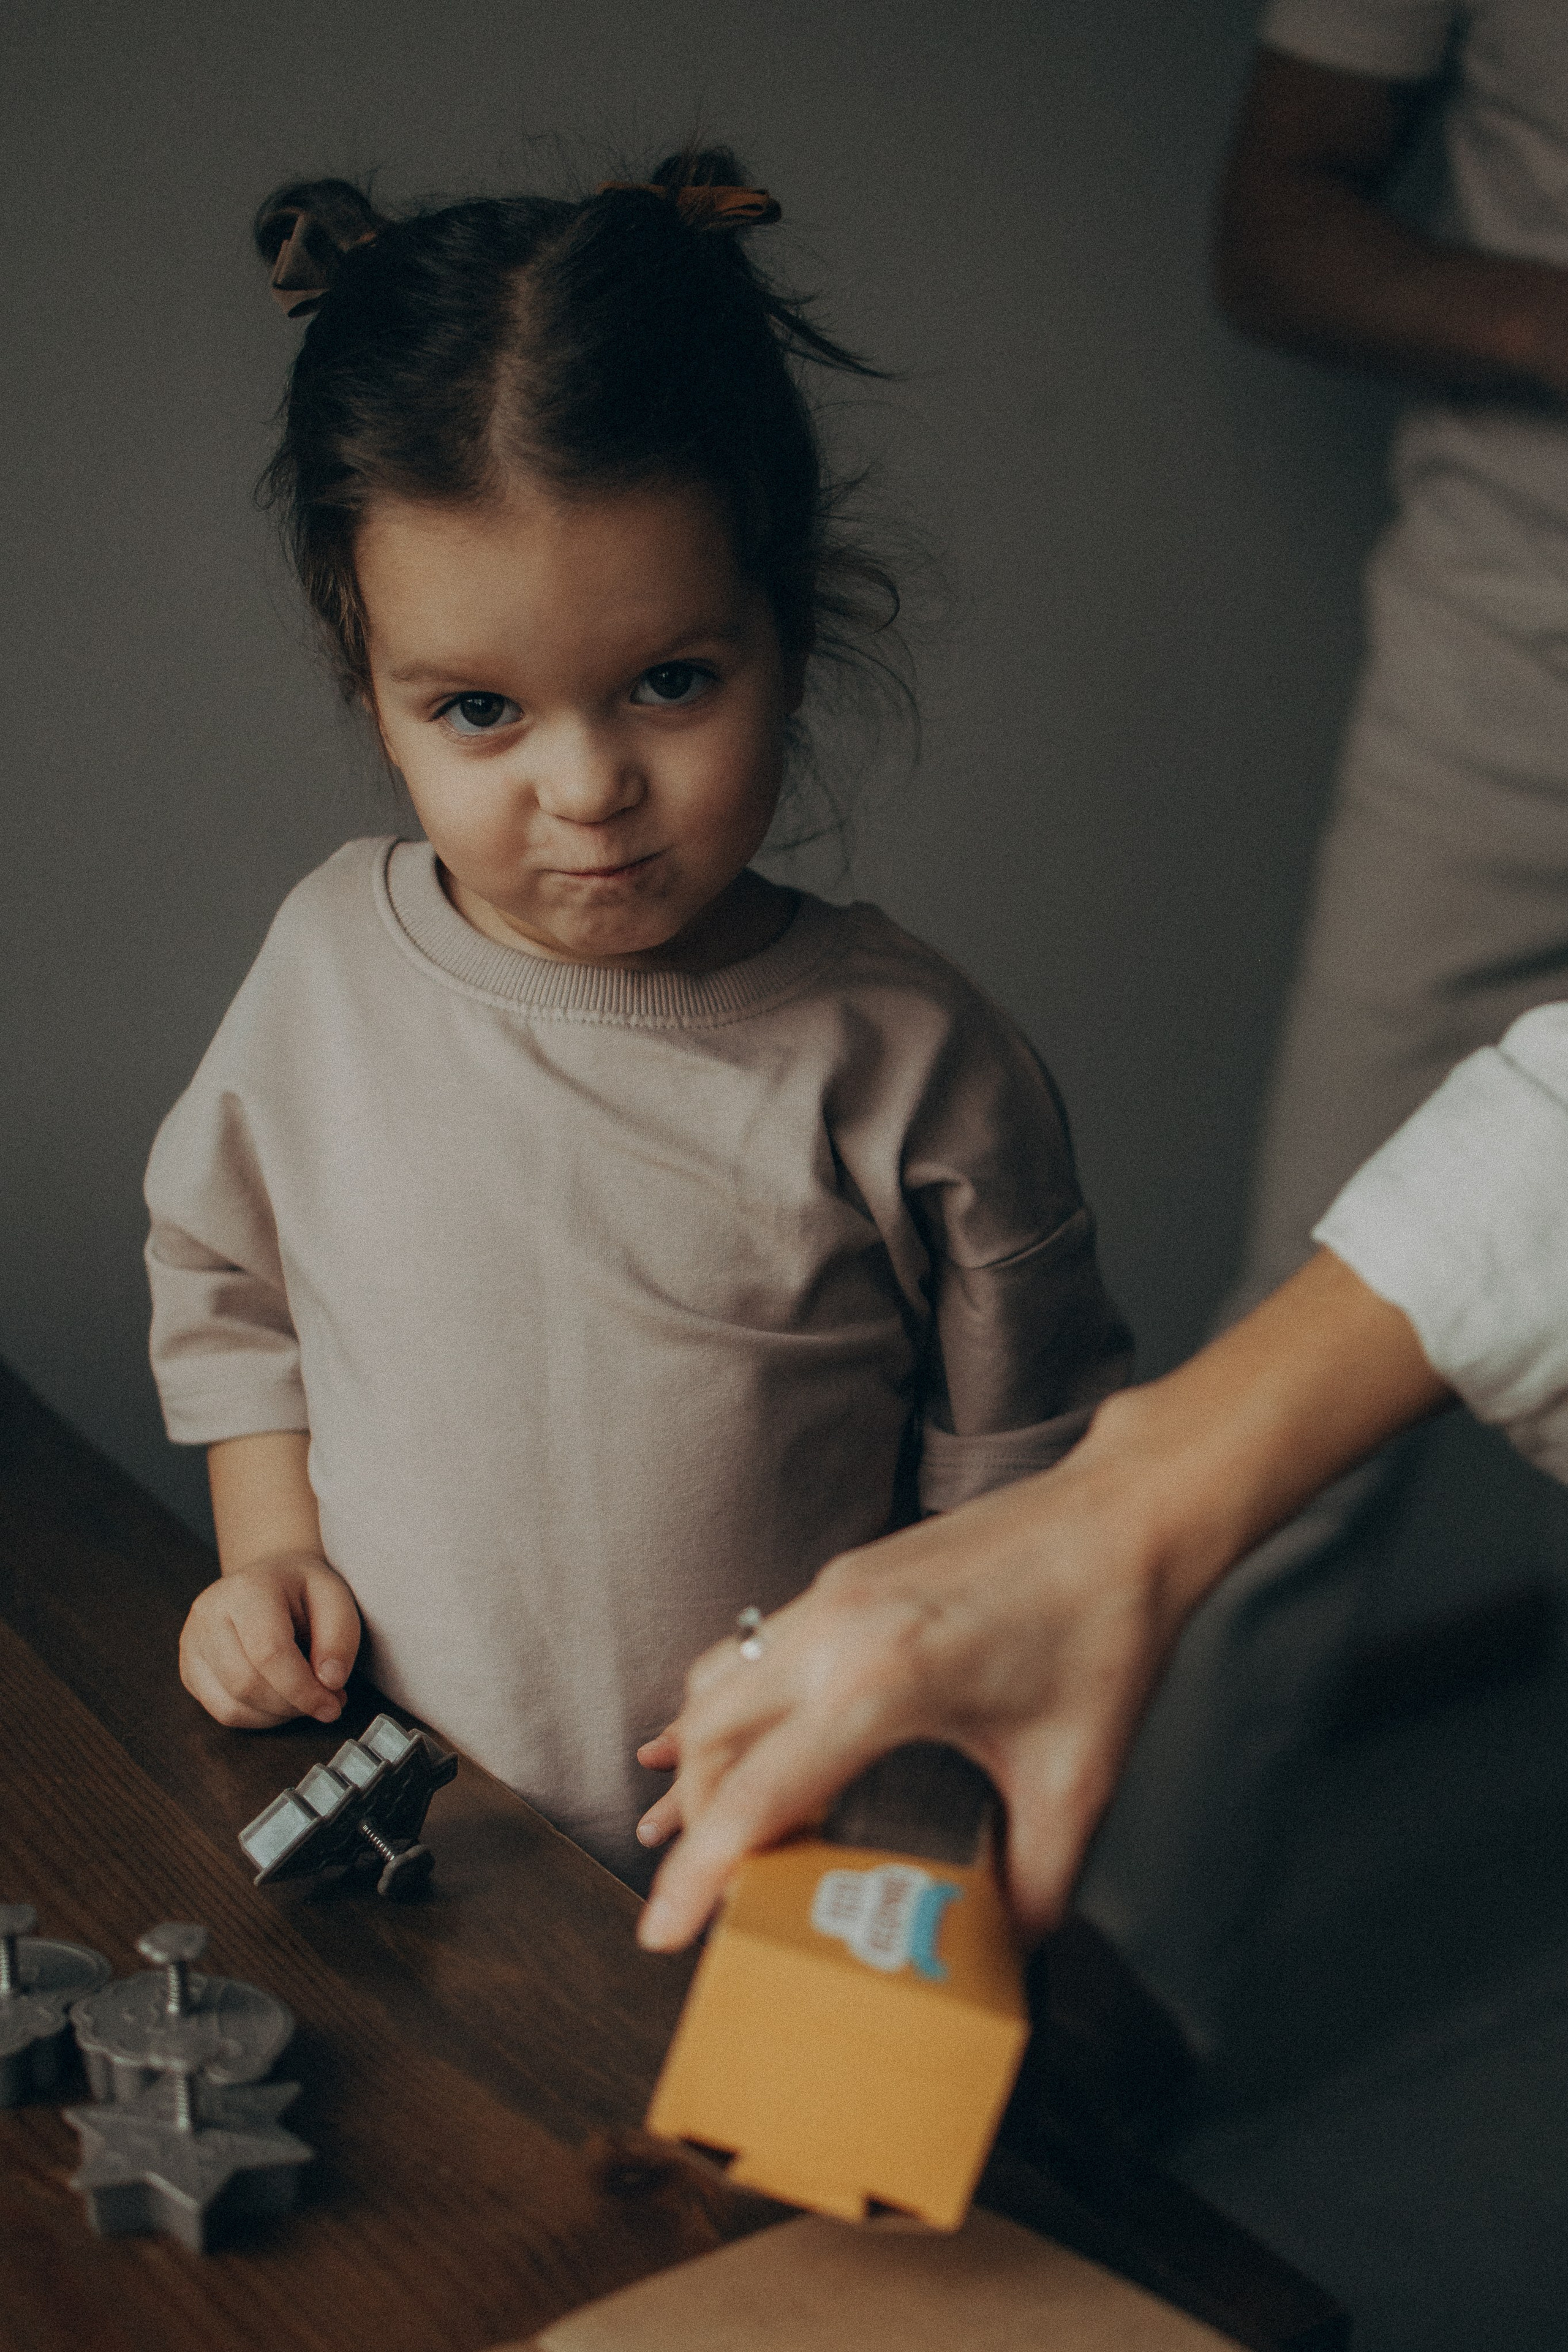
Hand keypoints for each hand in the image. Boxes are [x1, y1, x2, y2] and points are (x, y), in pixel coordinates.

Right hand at [179, 1551, 361, 1728]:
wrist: (270, 1581)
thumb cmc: (303, 1591)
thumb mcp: (336, 1599)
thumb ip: (340, 1638)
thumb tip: (330, 1683)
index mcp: (247, 1589)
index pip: (269, 1653)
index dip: (303, 1689)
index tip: (332, 1707)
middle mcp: (209, 1614)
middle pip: (246, 1684)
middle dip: (292, 1705)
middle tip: (326, 1702)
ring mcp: (192, 1643)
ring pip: (231, 1706)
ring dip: (277, 1715)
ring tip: (304, 1699)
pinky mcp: (189, 1669)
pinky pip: (222, 1711)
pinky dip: (258, 1718)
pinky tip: (280, 1702)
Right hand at [636, 1250, 1448, 1952]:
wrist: (1125, 1514)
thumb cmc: (1106, 1632)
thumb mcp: (1078, 1778)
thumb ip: (1036, 1880)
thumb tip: (1006, 1950)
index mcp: (883, 1678)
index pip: (754, 1793)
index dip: (700, 1875)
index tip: (661, 1935)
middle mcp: (835, 1627)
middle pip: (710, 1739)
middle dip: (691, 1827)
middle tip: (693, 1899)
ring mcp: (833, 1593)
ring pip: (721, 1685)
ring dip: (700, 1760)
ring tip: (695, 1830)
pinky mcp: (847, 1577)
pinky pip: (755, 1649)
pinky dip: (726, 1704)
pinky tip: (721, 1737)